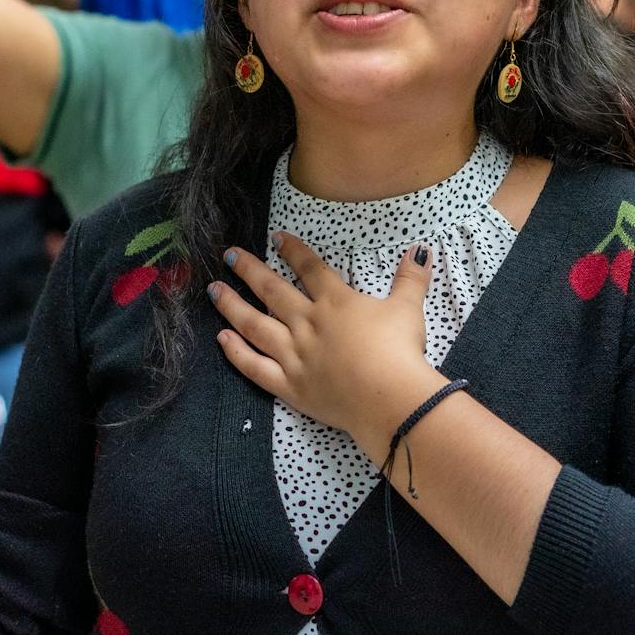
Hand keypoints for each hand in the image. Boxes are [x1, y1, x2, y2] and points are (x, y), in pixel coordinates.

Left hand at [208, 234, 444, 458]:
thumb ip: (410, 278)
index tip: (276, 237)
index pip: (309, 269)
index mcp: (335, 302)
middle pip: (272, 291)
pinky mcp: (290, 387)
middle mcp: (308, 324)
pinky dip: (236, 354)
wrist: (389, 396)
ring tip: (214, 291)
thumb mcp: (408, 308)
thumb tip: (420, 249)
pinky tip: (221, 340)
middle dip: (249, 270)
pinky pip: (256, 368)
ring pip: (254, 326)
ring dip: (232, 306)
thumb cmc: (399, 351)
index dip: (293, 250)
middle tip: (228, 255)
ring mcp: (294, 355)